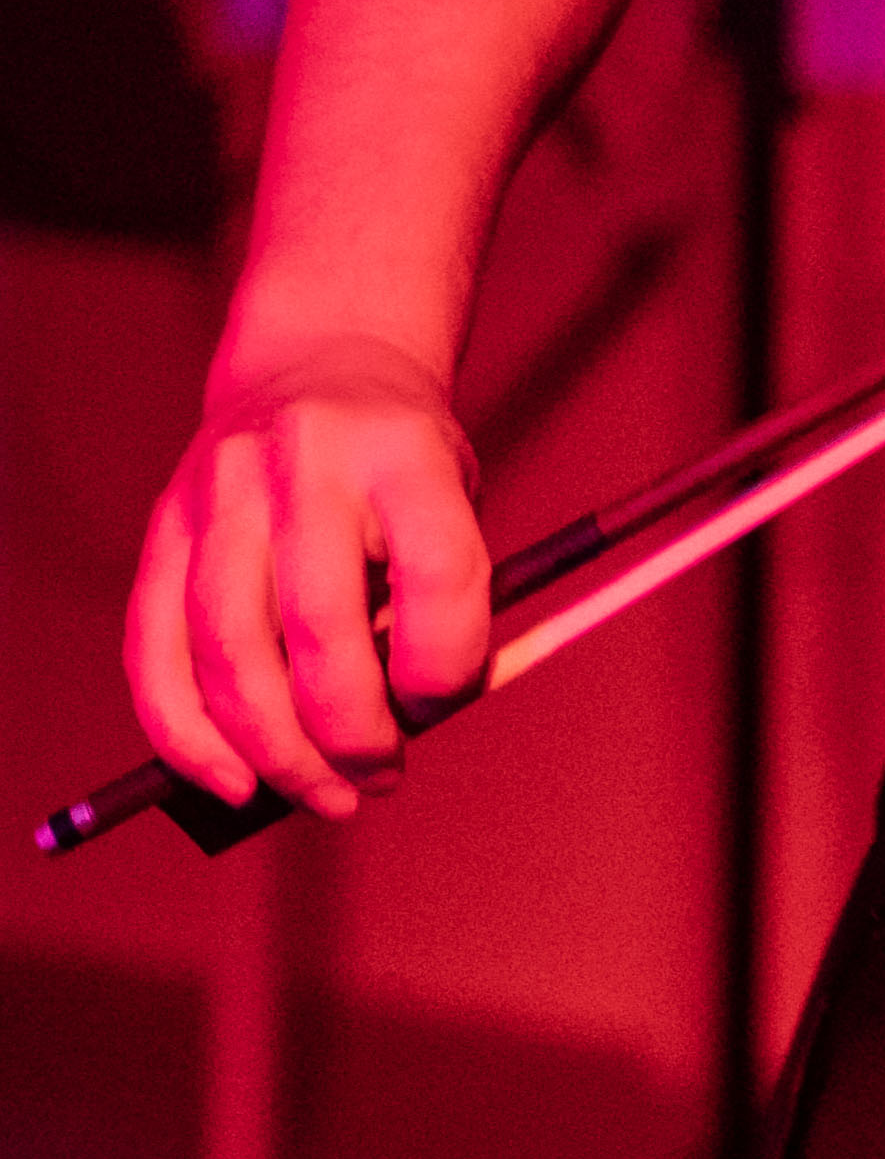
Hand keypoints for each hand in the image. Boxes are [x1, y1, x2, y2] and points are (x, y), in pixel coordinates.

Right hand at [124, 341, 493, 826]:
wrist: (319, 364)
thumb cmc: (400, 468)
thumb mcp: (454, 508)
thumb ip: (443, 609)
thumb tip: (405, 733)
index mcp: (405, 455)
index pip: (438, 574)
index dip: (446, 668)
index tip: (441, 707)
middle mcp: (305, 464)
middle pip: (318, 625)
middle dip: (351, 733)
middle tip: (379, 781)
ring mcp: (221, 492)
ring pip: (228, 648)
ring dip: (273, 748)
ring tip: (321, 794)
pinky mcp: (163, 526)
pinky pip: (155, 648)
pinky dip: (186, 731)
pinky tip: (229, 778)